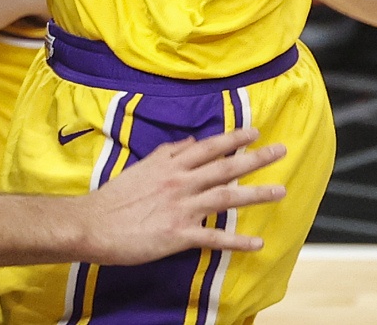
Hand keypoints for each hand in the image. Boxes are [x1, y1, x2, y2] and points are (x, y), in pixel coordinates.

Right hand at [80, 126, 286, 263]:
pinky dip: (237, 241)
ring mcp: (182, 208)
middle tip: (281, 150)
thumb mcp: (143, 166)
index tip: (256, 133)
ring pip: (226, 197)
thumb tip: (190, 142)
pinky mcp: (179, 235)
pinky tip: (257, 243)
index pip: (209, 147)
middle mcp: (181, 182)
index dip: (234, 139)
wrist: (95, 223)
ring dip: (255, 194)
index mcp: (171, 165)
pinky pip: (214, 237)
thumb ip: (168, 153)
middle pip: (225, 168)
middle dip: (255, 159)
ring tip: (280, 191)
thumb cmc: (117, 196)